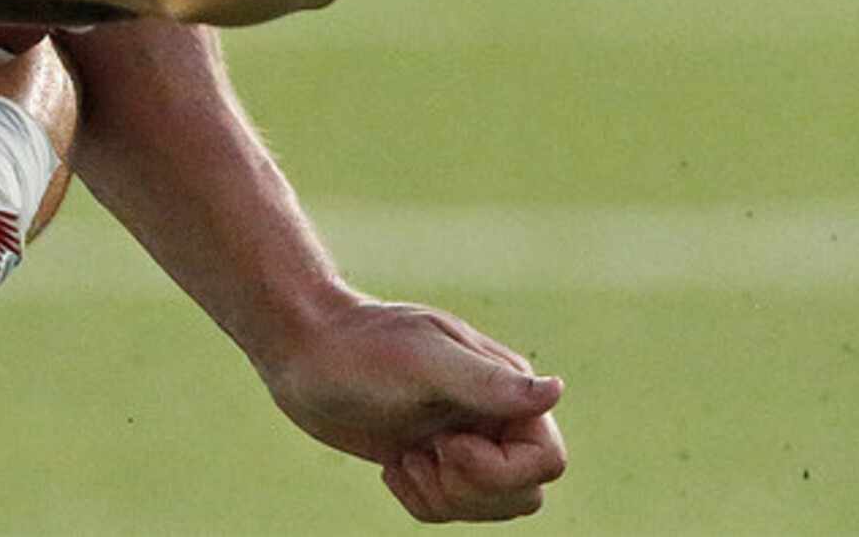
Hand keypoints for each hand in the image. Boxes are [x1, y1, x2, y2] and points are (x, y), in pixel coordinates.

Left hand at [261, 294, 567, 521]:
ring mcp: (462, 442)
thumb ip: (487, 382)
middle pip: (523, 495)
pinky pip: (447, 511)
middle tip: (422, 453)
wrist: (301, 350)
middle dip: (470, 489)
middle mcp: (492, 418)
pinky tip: (392, 462)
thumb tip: (556, 389)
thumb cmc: (358, 346)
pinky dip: (418, 500)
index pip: (547, 462)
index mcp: (504, 389)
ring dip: (442, 496)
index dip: (502, 471)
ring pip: (487, 508)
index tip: (448, 444)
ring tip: (405, 455)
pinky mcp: (430, 462)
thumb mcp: (421, 359)